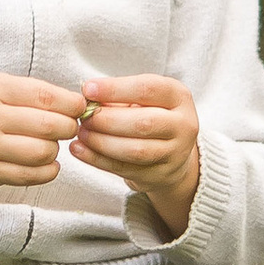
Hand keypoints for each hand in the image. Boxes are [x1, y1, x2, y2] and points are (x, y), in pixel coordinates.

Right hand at [0, 72, 88, 215]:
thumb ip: (30, 92)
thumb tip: (74, 104)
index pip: (45, 97)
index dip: (71, 103)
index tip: (79, 106)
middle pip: (48, 126)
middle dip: (68, 127)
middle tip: (68, 126)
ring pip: (43, 152)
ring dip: (56, 149)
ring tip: (49, 142)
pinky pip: (31, 176)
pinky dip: (48, 170)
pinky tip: (46, 162)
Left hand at [67, 73, 200, 234]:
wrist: (173, 152)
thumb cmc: (152, 115)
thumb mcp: (143, 99)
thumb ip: (118, 97)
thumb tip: (87, 98)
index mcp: (179, 97)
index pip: (148, 89)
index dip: (115, 89)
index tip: (88, 89)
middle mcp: (183, 125)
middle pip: (143, 123)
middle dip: (107, 120)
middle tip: (83, 117)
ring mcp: (175, 153)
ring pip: (135, 150)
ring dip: (102, 142)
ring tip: (81, 133)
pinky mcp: (160, 176)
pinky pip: (125, 169)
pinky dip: (98, 159)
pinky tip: (80, 150)